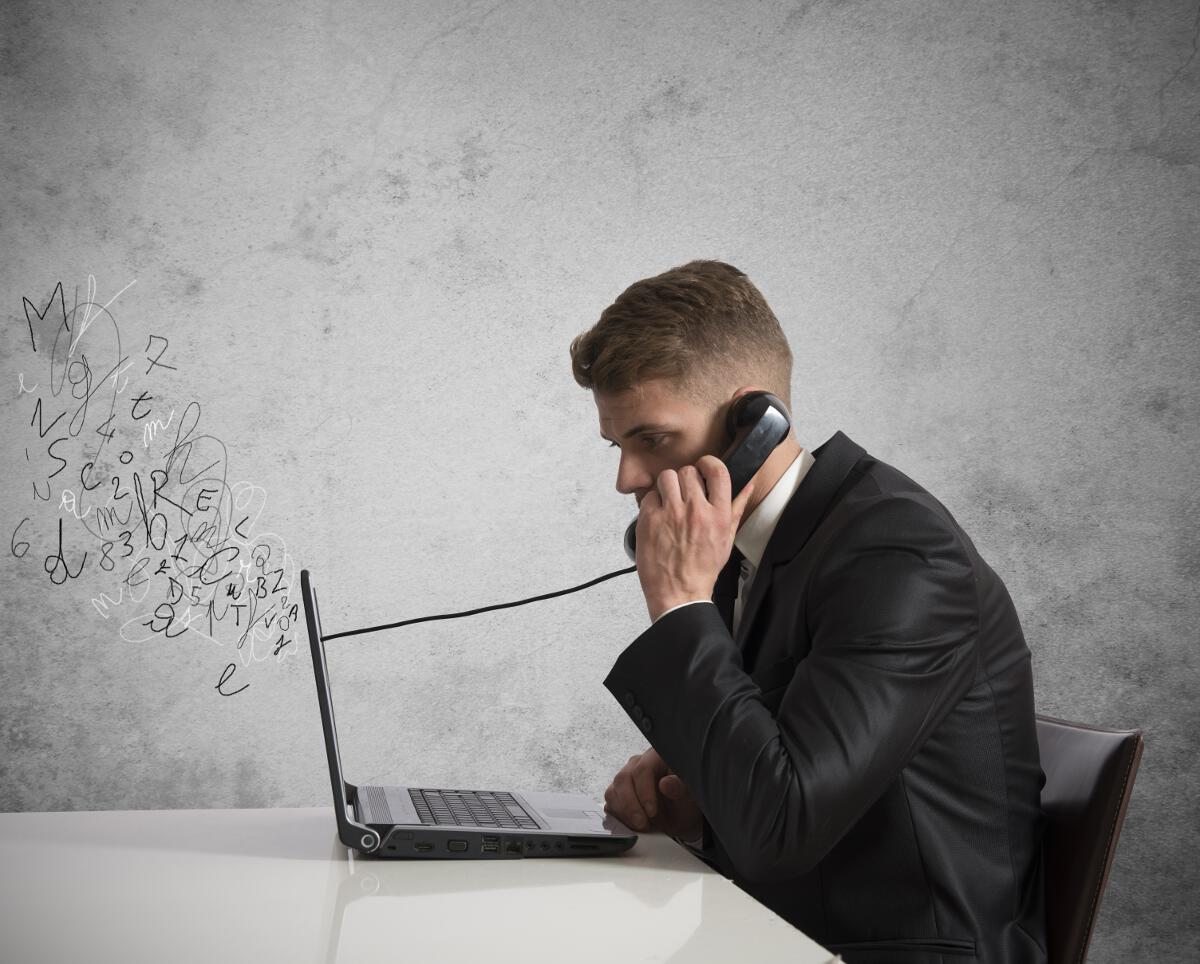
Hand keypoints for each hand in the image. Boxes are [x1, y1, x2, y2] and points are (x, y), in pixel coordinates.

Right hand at [603, 746, 703, 840]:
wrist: (680, 814)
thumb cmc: (685, 800)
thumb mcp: (688, 795)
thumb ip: (679, 787)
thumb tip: (665, 783)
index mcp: (656, 757)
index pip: (642, 769)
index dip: (644, 792)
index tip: (652, 811)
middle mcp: (637, 764)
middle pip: (623, 779)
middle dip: (631, 805)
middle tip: (643, 823)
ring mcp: (626, 778)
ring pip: (613, 791)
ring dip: (625, 812)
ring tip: (642, 824)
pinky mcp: (618, 793)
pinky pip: (610, 802)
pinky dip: (619, 816)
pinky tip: (634, 823)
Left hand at [635, 456, 754, 621]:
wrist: (679, 593)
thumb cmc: (702, 568)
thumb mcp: (727, 537)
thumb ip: (737, 507)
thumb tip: (749, 485)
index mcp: (718, 514)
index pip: (717, 471)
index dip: (708, 463)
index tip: (703, 467)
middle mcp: (695, 511)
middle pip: (688, 471)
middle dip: (685, 479)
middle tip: (683, 494)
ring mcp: (671, 514)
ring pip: (666, 477)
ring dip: (666, 487)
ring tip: (669, 502)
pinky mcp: (650, 520)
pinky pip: (649, 496)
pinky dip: (651, 504)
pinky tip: (658, 517)